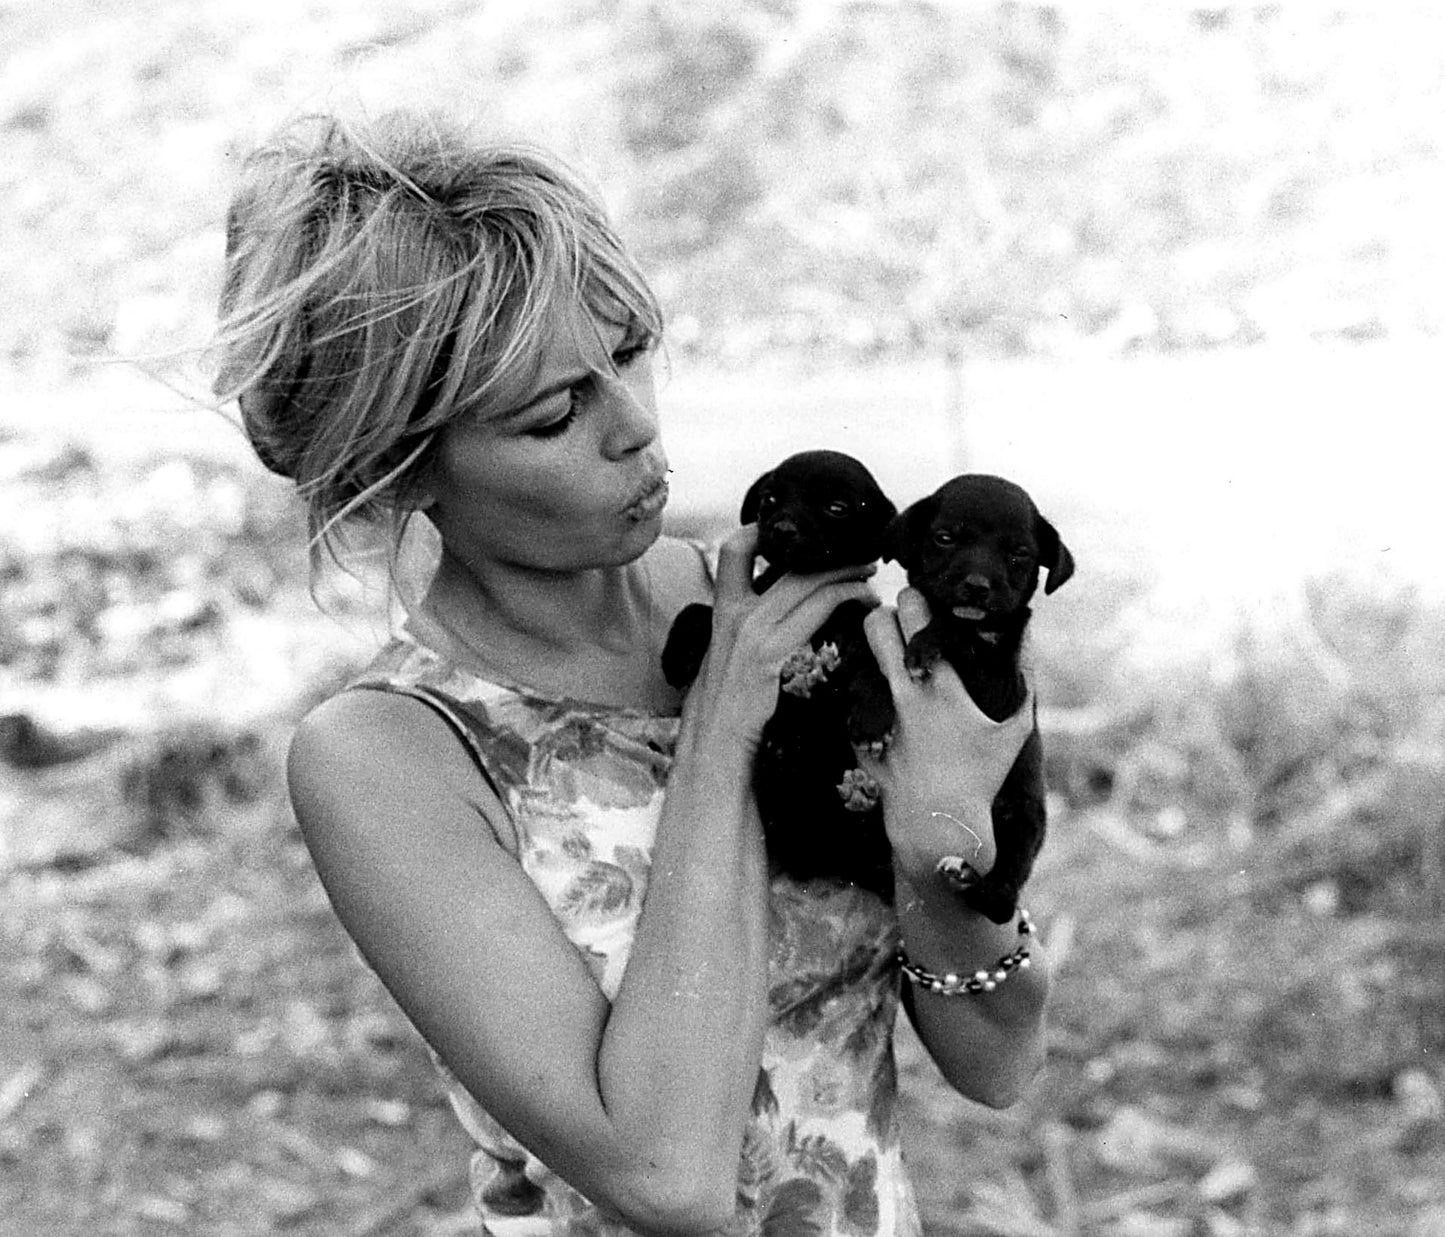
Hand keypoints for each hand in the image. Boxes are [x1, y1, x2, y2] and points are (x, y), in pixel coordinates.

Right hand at [682, 525, 878, 751]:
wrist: (713, 743)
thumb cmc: (727, 706)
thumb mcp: (727, 659)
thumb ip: (746, 634)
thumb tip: (776, 619)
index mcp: (722, 611)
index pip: (734, 550)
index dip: (761, 531)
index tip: (795, 533)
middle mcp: (735, 614)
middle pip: (787, 562)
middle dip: (830, 553)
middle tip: (860, 552)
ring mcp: (752, 632)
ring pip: (808, 580)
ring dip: (846, 572)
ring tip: (869, 574)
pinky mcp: (770, 652)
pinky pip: (818, 608)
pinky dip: (846, 596)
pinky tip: (863, 602)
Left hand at [857, 588, 1034, 882]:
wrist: (938, 827)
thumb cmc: (981, 779)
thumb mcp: (1013, 729)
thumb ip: (1024, 679)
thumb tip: (1028, 635)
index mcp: (939, 685)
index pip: (916, 616)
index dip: (915, 598)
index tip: (921, 600)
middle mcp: (902, 694)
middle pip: (874, 625)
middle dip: (883, 615)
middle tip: (898, 625)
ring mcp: (876, 716)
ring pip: (857, 659)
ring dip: (871, 654)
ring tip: (887, 661)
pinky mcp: (859, 737)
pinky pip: (851, 703)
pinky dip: (862, 697)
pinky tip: (878, 702)